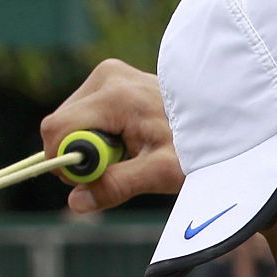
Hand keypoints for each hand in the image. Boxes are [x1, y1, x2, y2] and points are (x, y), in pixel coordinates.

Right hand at [40, 59, 183, 213]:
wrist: (218, 118)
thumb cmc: (195, 145)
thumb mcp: (161, 172)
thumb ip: (117, 185)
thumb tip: (76, 201)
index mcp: (117, 96)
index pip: (58, 129)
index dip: (65, 162)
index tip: (94, 178)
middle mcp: (106, 77)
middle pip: (59, 126)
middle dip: (78, 156)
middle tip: (117, 167)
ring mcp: (106, 75)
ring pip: (67, 122)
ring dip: (87, 147)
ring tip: (128, 151)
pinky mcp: (108, 80)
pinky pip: (80, 115)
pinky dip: (94, 135)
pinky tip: (125, 138)